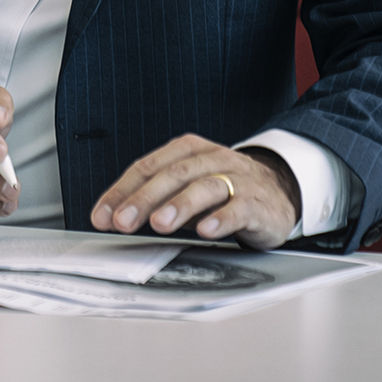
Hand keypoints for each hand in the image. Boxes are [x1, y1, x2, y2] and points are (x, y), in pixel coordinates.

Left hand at [90, 134, 300, 249]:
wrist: (279, 191)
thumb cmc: (222, 190)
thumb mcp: (185, 188)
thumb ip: (154, 198)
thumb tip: (114, 216)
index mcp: (187, 151)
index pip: (147, 167)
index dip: (121, 191)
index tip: (102, 216)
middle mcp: (212, 159)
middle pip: (173, 175)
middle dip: (144, 199)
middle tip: (123, 221)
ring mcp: (237, 179)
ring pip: (205, 187)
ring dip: (180, 205)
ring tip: (160, 224)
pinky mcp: (258, 202)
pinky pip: (239, 208)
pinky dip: (221, 219)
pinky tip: (206, 230)